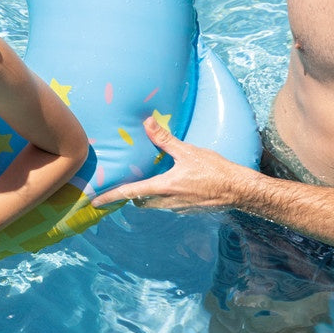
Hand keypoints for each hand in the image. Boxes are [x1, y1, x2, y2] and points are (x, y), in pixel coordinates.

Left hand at [91, 115, 245, 210]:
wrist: (239, 190)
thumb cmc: (215, 170)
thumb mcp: (188, 151)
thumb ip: (165, 139)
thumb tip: (147, 122)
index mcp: (164, 187)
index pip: (130, 193)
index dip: (110, 197)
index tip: (94, 202)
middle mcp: (167, 202)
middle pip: (140, 201)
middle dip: (132, 195)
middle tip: (126, 184)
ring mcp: (178, 208)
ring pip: (155, 204)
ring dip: (149, 195)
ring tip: (150, 180)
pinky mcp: (189, 210)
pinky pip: (170, 205)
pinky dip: (165, 197)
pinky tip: (175, 185)